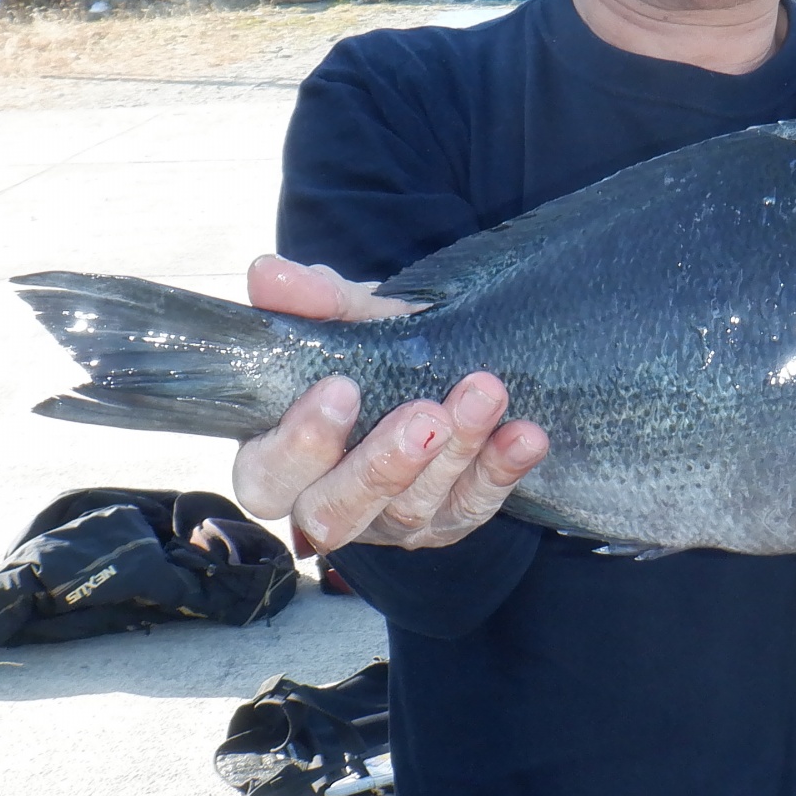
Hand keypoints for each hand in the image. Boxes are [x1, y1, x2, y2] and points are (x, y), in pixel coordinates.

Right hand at [231, 255, 548, 552]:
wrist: (436, 362)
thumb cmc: (368, 349)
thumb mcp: (346, 319)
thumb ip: (313, 303)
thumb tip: (269, 272)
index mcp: (278, 460)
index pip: (269, 476)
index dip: (301, 444)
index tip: (342, 388)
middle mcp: (327, 503)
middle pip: (336, 512)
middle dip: (383, 463)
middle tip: (425, 412)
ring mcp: (388, 522)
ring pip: (411, 509)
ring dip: (455, 452)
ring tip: (484, 394)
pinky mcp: (446, 522)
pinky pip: (473, 507)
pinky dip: (501, 470)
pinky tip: (526, 435)